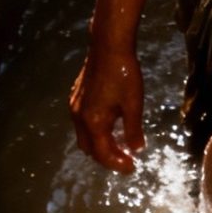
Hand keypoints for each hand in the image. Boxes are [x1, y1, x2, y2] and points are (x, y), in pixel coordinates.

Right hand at [70, 45, 144, 171]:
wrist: (108, 45)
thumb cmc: (123, 74)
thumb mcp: (133, 104)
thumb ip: (133, 129)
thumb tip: (136, 149)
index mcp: (93, 122)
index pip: (103, 154)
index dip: (117, 164)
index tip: (132, 167)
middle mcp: (79, 117)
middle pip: (90, 149)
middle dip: (107, 156)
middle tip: (126, 157)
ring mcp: (75, 106)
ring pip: (84, 136)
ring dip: (100, 143)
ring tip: (119, 142)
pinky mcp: (76, 96)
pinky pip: (82, 122)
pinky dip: (95, 130)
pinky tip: (110, 123)